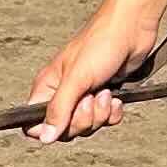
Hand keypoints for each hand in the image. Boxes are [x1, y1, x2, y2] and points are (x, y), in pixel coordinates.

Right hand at [29, 0, 166, 143]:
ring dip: (100, 113)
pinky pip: (105, 120)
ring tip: (107, 92)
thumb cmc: (100, 44)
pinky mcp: (105, 96)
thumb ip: (59, 109)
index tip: (67, 118)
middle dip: (83, 119)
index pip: (33, 124)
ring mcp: (84, 95)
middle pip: (65, 130)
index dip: (49, 129)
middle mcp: (63, 93)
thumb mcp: (77, 78)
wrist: (132, 27)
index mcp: (47, 87)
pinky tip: (117, 96)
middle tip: (92, 97)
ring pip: (87, 126)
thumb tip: (45, 138)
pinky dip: (113, 112)